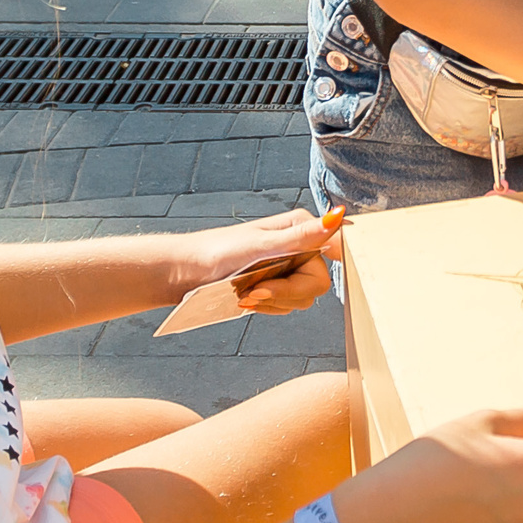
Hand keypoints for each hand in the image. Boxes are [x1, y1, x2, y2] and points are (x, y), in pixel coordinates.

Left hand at [169, 208, 342, 313]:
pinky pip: (287, 306)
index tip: (309, 277)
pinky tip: (247, 299)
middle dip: (286, 292)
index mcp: (301, 228)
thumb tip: (337, 216)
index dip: (326, 266)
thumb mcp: (261, 244)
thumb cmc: (217, 251)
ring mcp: (288, 267)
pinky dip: (267, 306)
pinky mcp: (277, 286)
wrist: (186, 272)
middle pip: (317, 283)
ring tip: (247, 292)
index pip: (336, 249)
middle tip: (258, 289)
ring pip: (303, 299)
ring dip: (274, 301)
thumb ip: (302, 236)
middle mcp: (299, 246)